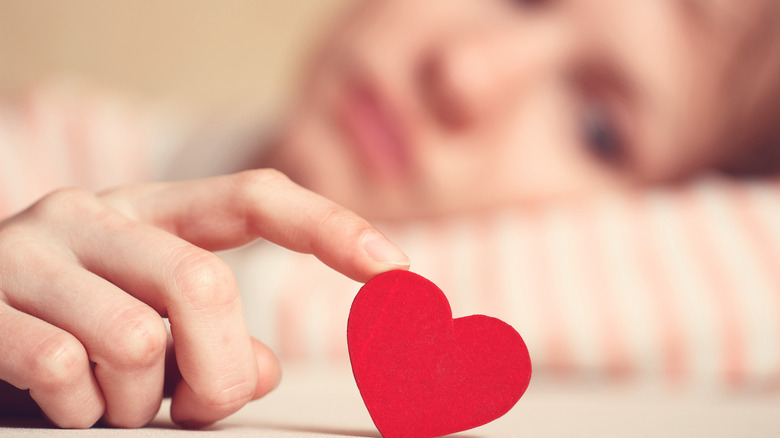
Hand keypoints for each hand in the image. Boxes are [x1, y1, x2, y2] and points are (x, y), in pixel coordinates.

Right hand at [0, 169, 408, 427]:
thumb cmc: (70, 328)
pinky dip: (79, 411)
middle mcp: (97, 214)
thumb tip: (260, 369)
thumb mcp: (152, 323)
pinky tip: (62, 402)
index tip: (398, 270)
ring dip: (137, 402)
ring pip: (137, 341)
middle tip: (192, 406)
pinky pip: (62, 371)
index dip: (330, 227)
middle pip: (205, 285)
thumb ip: (215, 337)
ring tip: (111, 402)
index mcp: (154, 213)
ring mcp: (36, 250)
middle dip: (216, 371)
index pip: (256, 198)